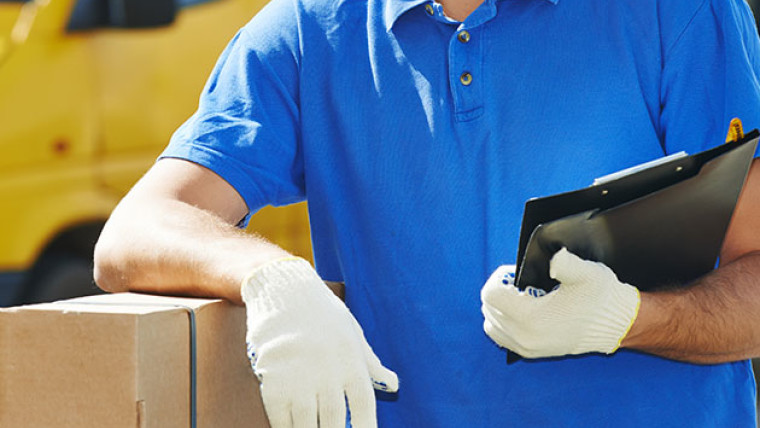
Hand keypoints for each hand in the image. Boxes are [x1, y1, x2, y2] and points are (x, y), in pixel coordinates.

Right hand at [241, 257, 397, 427]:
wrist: (282, 288)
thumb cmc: (321, 312)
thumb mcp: (352, 332)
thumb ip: (371, 363)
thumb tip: (393, 385)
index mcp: (351, 360)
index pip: (364, 406)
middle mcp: (328, 371)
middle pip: (334, 422)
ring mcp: (299, 376)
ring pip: (306, 424)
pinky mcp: (272, 378)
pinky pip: (280, 417)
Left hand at [481, 248, 639, 357]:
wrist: (617, 325)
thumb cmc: (600, 298)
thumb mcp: (585, 273)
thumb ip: (566, 263)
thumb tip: (554, 260)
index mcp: (531, 318)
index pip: (491, 295)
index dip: (500, 278)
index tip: (516, 271)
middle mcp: (524, 337)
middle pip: (488, 309)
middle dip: (499, 291)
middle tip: (520, 282)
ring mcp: (526, 348)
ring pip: (491, 325)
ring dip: (499, 307)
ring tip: (521, 296)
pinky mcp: (531, 353)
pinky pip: (502, 337)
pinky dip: (504, 322)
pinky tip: (523, 310)